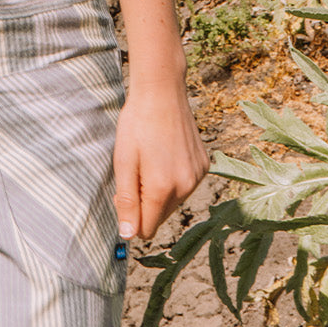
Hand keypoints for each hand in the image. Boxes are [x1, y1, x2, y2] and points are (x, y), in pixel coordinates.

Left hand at [113, 78, 208, 241]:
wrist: (162, 90)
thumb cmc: (137, 123)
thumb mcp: (123, 161)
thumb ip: (126, 201)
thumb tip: (128, 235)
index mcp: (162, 188)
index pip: (146, 229)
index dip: (131, 216)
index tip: (123, 192)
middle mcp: (186, 186)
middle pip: (160, 216)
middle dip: (145, 202)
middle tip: (134, 171)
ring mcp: (198, 175)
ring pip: (173, 201)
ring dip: (160, 189)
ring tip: (150, 158)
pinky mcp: (204, 165)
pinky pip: (186, 184)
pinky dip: (173, 176)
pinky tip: (165, 152)